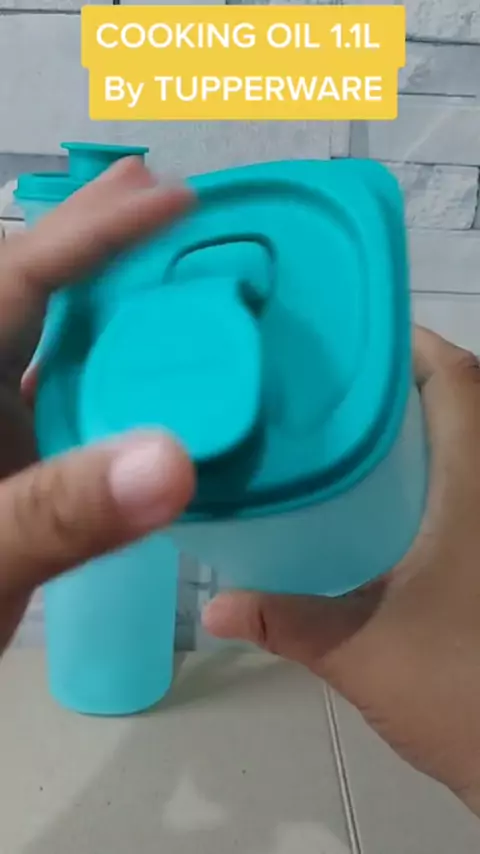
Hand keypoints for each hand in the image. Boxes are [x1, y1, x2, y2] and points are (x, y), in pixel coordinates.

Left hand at [0, 157, 194, 652]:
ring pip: (50, 350)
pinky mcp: (8, 471)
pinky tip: (150, 379)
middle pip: (27, 294)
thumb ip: (56, 513)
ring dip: (107, 307)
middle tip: (158, 191)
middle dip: (90, 238)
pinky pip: (65, 409)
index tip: (167, 195)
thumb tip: (172, 461)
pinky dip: (111, 386)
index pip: (17, 284)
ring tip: (166, 265)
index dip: (92, 233)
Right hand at [204, 327, 479, 815]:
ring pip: (470, 443)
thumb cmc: (462, 691)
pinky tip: (382, 499)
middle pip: (464, 401)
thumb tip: (214, 607)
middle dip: (401, 383)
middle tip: (328, 384)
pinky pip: (467, 484)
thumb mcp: (362, 654)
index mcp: (474, 489)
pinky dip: (433, 472)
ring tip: (345, 429)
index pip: (456, 380)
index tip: (346, 338)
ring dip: (419, 427)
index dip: (411, 344)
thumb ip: (287, 622)